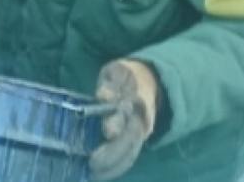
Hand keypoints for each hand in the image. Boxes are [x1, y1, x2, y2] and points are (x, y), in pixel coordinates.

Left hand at [90, 59, 159, 180]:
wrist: (150, 82)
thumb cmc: (124, 77)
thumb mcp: (117, 73)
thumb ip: (111, 85)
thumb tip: (103, 97)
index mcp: (135, 101)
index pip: (127, 115)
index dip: (117, 123)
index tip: (108, 132)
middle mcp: (141, 121)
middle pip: (129, 140)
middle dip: (112, 153)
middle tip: (93, 162)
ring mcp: (140, 133)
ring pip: (130, 153)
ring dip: (113, 165)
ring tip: (93, 172)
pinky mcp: (136, 142)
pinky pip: (128, 158)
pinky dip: (115, 167)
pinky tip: (100, 174)